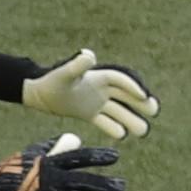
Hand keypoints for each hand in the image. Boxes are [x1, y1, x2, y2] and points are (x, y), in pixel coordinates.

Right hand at [0, 136, 124, 190]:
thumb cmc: (18, 165)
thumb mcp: (36, 151)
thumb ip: (57, 146)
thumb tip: (77, 140)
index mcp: (53, 162)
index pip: (80, 158)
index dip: (98, 156)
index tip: (116, 156)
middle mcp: (53, 178)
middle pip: (85, 182)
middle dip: (105, 186)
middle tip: (121, 188)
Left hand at [22, 48, 158, 141]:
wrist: (37, 93)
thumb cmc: (50, 81)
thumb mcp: (64, 73)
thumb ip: (77, 65)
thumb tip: (89, 55)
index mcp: (98, 76)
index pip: (121, 80)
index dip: (133, 87)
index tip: (144, 96)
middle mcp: (100, 89)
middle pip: (126, 96)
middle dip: (140, 103)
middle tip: (154, 110)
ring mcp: (96, 102)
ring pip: (118, 111)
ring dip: (131, 119)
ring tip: (143, 131)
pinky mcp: (90, 113)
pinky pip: (105, 121)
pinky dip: (113, 128)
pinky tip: (122, 136)